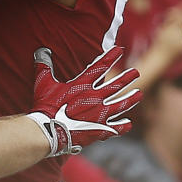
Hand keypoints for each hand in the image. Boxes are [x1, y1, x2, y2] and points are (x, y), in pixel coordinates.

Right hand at [26, 46, 141, 156]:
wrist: (49, 131)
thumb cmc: (46, 107)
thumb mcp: (43, 83)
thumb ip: (44, 66)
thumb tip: (41, 51)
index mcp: (82, 85)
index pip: (100, 67)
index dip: (110, 57)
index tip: (119, 49)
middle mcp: (94, 98)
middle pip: (115, 85)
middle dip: (127, 78)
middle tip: (135, 72)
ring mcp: (99, 114)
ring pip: (120, 105)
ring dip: (131, 99)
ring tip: (139, 94)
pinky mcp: (99, 130)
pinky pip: (115, 127)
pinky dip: (123, 126)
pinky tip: (128, 123)